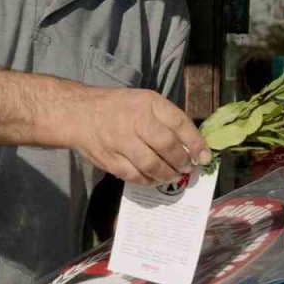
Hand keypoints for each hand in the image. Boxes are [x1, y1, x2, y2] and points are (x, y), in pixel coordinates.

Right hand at [66, 87, 210, 185]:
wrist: (78, 113)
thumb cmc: (119, 107)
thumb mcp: (145, 101)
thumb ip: (168, 120)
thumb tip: (193, 145)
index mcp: (148, 103)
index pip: (179, 123)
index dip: (196, 143)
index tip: (204, 157)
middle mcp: (135, 120)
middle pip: (166, 146)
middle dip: (182, 161)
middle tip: (187, 168)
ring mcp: (120, 141)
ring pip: (151, 165)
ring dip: (167, 175)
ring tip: (174, 176)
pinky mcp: (109, 160)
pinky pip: (134, 176)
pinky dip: (149, 181)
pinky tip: (155, 180)